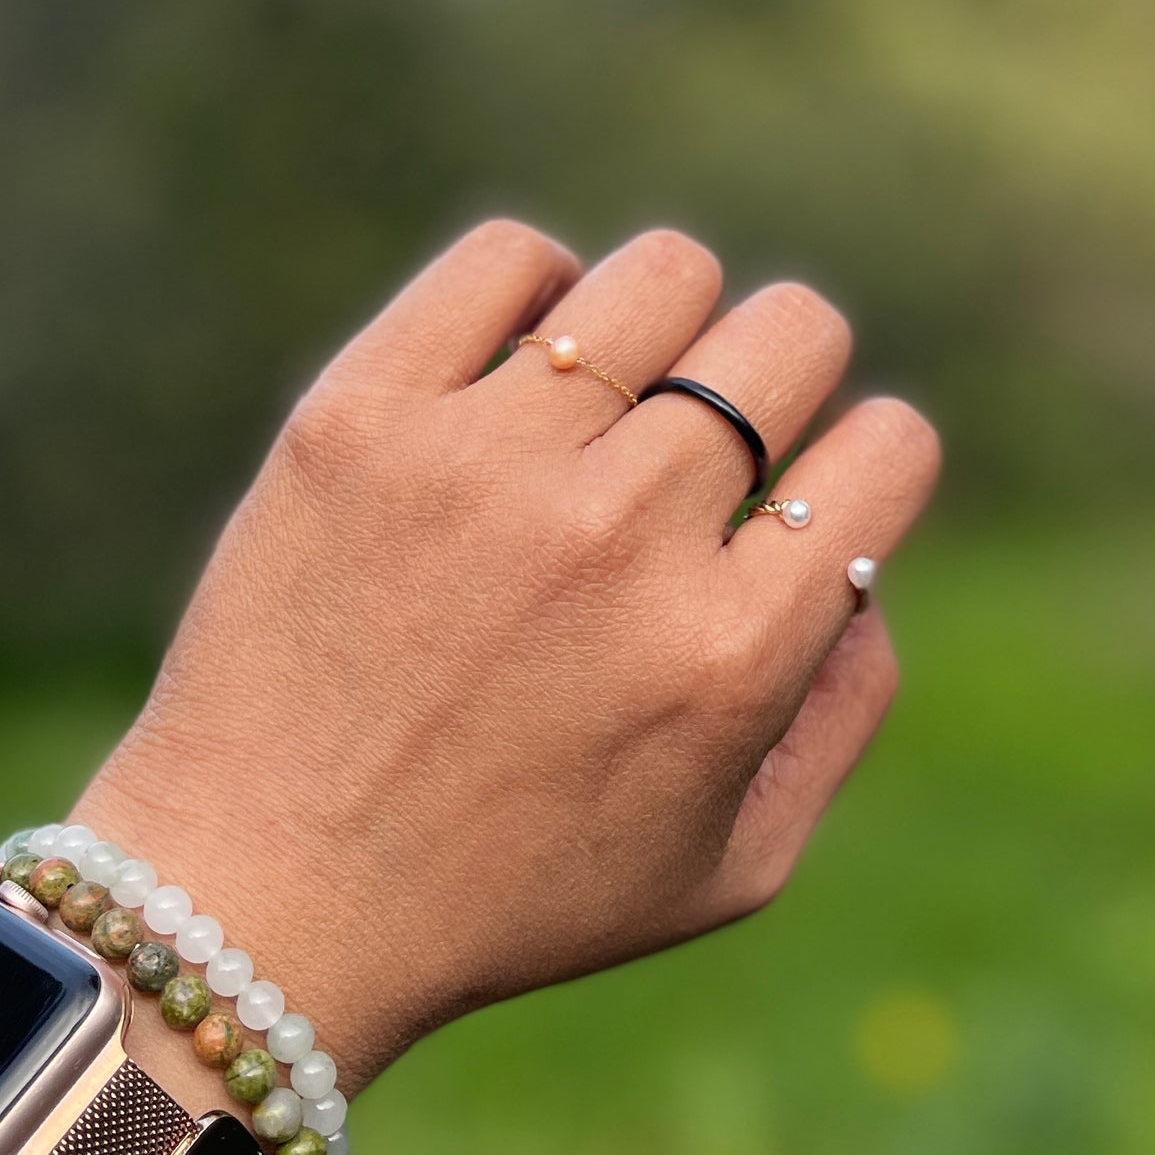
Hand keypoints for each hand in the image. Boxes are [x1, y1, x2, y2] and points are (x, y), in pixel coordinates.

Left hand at [76, 222, 939, 1093]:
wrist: (263, 898)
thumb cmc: (510, 898)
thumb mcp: (731, 867)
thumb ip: (843, 711)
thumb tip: (862, 560)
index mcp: (727, 652)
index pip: (890, 446)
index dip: (870, 462)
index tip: (808, 494)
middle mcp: (619, 539)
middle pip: (790, 332)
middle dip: (786, 378)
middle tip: (714, 444)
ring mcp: (482, 466)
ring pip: (661, 274)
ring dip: (669, 327)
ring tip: (614, 403)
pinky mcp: (359, 418)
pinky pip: (505, 257)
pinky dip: (537, 291)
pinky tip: (517, 374)